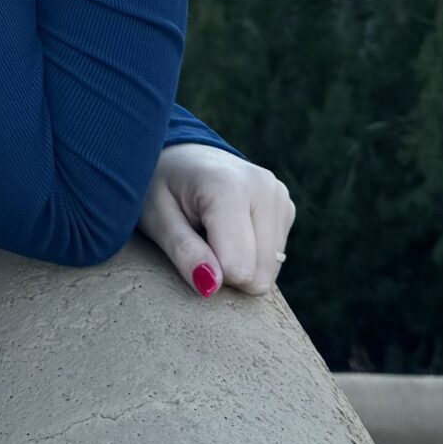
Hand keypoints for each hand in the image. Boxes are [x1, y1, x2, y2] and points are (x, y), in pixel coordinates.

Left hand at [137, 142, 293, 297]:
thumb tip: (211, 287)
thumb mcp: (156, 219)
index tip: (189, 246)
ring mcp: (279, 196)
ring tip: (214, 231)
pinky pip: (274, 259)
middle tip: (200, 239)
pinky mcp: (286, 206)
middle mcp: (263, 187)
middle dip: (227, 272)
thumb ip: (183, 252)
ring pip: (270, 272)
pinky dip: (252, 253)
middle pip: (259, 275)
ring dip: (240, 262)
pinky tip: (232, 228)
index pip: (237, 268)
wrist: (179, 156)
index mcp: (228, 187)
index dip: (208, 273)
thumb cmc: (160, 188)